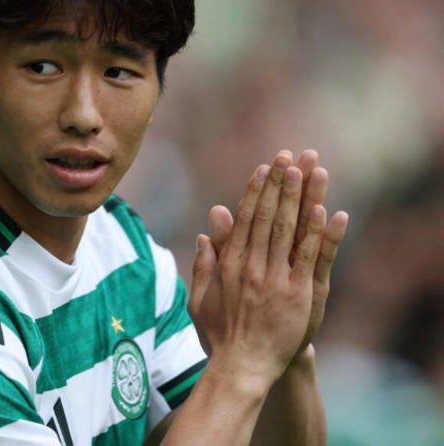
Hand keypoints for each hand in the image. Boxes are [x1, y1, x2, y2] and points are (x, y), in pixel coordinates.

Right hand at [188, 152, 328, 385]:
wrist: (241, 367)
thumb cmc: (219, 335)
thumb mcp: (199, 298)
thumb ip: (203, 264)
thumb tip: (205, 234)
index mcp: (230, 264)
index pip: (245, 219)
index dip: (256, 191)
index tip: (264, 168)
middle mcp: (251, 266)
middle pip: (267, 216)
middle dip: (278, 184)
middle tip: (288, 156)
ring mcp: (275, 279)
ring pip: (288, 229)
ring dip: (298, 197)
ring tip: (306, 170)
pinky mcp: (297, 294)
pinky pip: (309, 257)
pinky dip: (316, 233)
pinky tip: (323, 210)